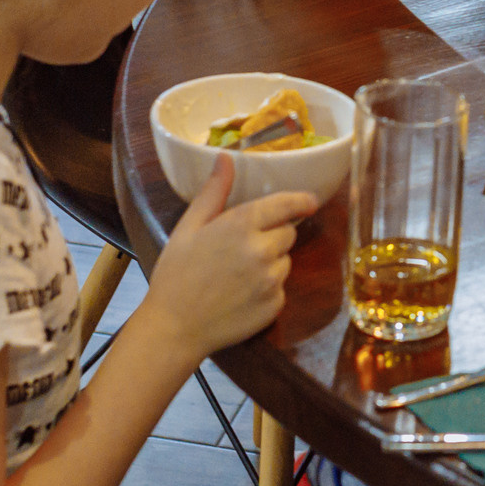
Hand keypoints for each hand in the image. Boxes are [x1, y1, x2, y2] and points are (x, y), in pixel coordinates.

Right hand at [140, 156, 313, 359]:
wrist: (174, 328)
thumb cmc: (176, 274)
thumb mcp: (188, 227)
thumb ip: (213, 192)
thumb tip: (225, 157)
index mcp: (241, 225)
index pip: (285, 205)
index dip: (300, 201)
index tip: (310, 201)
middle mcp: (263, 251)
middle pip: (288, 233)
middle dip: (272, 235)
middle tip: (243, 248)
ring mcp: (272, 280)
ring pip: (285, 261)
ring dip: (271, 263)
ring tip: (238, 274)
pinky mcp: (275, 305)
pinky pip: (281, 288)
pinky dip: (268, 289)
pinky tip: (242, 295)